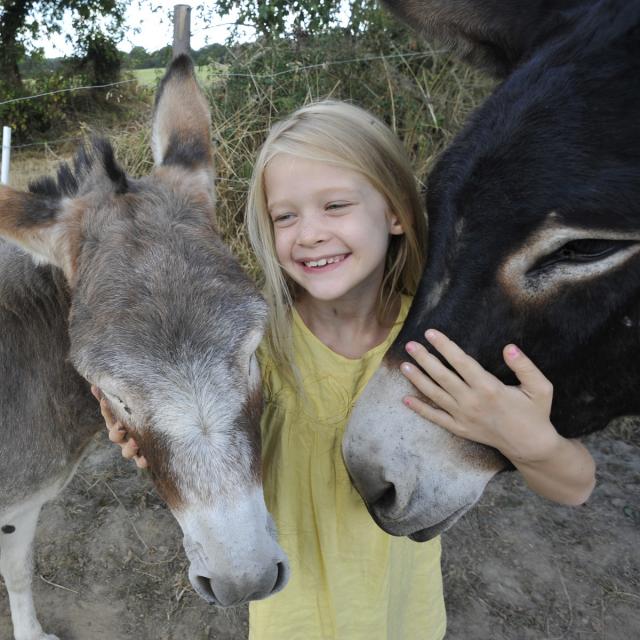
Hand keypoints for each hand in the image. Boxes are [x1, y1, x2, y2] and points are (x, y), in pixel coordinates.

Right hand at [91, 385, 147, 468]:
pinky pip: (141, 462)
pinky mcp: (144, 457)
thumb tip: (95, 384)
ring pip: (127, 452)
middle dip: (117, 431)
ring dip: (129, 447)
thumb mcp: (132, 403)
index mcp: (118, 422)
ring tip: (135, 442)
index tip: (106, 401)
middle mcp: (123, 437)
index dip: (106, 409)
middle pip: (114, 436)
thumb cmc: (144, 414)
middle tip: (122, 426)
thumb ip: (116, 394)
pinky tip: (146, 459)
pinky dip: (142, 461)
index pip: (109, 415)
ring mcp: (133, 449)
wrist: (166, 430)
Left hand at [399, 329, 560, 463]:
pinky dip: (420, 409)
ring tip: (403, 365)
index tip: (430, 333)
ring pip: (435, 395)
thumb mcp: (541, 387)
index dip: (445, 347)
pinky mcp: (460, 429)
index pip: (461, 362)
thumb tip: (508, 348)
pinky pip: (436, 418)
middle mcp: (472, 402)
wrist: (530, 446)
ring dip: (418, 380)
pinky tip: (405, 399)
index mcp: (490, 388)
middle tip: (410, 345)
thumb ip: (525, 366)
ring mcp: (464, 417)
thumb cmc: (536, 413)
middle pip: (442, 376)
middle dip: (424, 359)